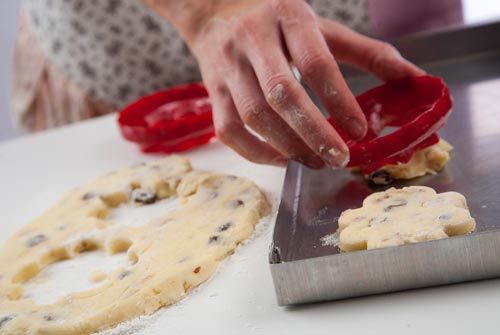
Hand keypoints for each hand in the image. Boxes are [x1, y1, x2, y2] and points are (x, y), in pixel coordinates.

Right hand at [144, 0, 423, 167]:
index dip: (340, 100)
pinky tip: (281, 159)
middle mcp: (254, 39)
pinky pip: (228, 129)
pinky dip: (255, 152)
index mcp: (289, 17)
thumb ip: (367, 52)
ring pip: (254, 115)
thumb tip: (414, 79)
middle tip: (338, 158)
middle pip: (282, 93)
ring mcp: (228, 65)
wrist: (217, 9)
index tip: (360, 131)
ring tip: (314, 162)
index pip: (316, 62)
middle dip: (313, 132)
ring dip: (287, 146)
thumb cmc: (278, 20)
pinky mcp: (212, 89)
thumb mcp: (322, 27)